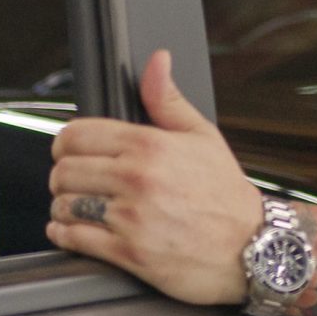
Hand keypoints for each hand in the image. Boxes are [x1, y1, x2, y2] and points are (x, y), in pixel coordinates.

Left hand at [46, 49, 260, 304]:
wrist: (253, 247)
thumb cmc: (226, 194)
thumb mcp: (202, 136)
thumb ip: (167, 99)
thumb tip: (157, 62)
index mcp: (149, 145)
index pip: (76, 135)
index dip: (65, 144)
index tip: (68, 152)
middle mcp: (137, 178)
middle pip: (65, 170)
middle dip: (63, 176)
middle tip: (74, 182)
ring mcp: (132, 218)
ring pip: (65, 204)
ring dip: (63, 206)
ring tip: (75, 207)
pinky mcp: (130, 254)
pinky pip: (75, 238)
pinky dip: (64, 234)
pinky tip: (70, 230)